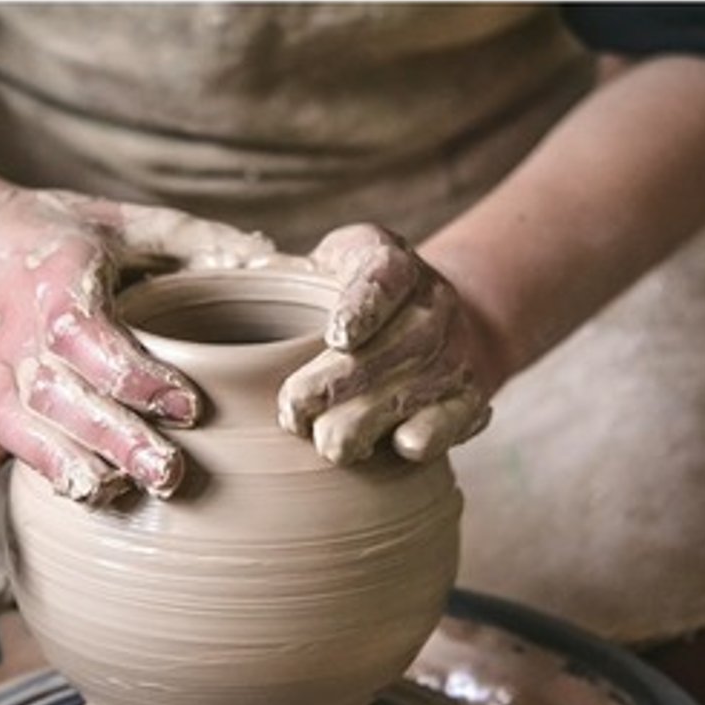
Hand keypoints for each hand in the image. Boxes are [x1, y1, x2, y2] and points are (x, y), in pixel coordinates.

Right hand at [0, 188, 274, 559]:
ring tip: (106, 498)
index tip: (190, 406)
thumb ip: (193, 241)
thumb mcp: (121, 221)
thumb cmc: (57, 237)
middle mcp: (18, 340)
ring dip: (60, 468)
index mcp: (56, 286)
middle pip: (64, 397)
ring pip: (23, 433)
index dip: (138, 376)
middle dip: (114, 438)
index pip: (94, 339)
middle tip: (169, 474)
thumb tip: (272, 256)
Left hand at [277, 224, 500, 464]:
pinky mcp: (470, 396)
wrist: (432, 320)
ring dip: (364, 423)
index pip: (382, 277)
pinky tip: (393, 446)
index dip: (362, 307)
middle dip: (335, 386)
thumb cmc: (346, 299)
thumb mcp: (319, 267)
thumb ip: (278, 275)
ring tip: (325, 442)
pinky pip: (450, 421)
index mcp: (389, 259)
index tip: (338, 336)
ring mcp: (454, 350)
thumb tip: (235, 280)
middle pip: (390, 347)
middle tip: (292, 413)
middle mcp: (432, 302)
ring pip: (412, 390)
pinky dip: (423, 436)